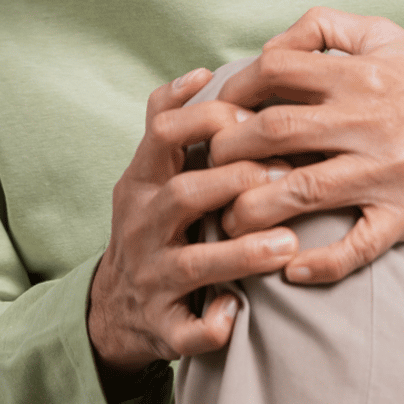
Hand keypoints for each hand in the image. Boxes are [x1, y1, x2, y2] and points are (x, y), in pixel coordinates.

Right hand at [88, 68, 299, 376]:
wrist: (115, 309)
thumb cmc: (151, 225)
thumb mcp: (148, 173)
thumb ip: (169, 122)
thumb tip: (201, 71)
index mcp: (141, 182)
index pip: (164, 133)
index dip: (208, 119)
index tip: (252, 115)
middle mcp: (142, 226)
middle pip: (183, 195)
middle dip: (235, 182)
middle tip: (285, 173)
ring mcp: (151, 278)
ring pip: (193, 265)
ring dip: (241, 254)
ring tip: (287, 244)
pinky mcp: (162, 328)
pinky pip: (189, 332)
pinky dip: (213, 325)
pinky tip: (238, 313)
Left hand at [207, 8, 403, 282]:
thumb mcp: (387, 37)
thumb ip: (326, 28)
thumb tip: (269, 44)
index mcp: (359, 74)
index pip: (275, 71)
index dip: (233, 90)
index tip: (218, 112)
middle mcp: (369, 121)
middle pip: (275, 131)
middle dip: (228, 151)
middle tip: (210, 168)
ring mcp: (387, 171)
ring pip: (303, 190)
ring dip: (253, 209)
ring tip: (227, 222)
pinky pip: (358, 246)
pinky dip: (321, 262)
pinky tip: (289, 269)